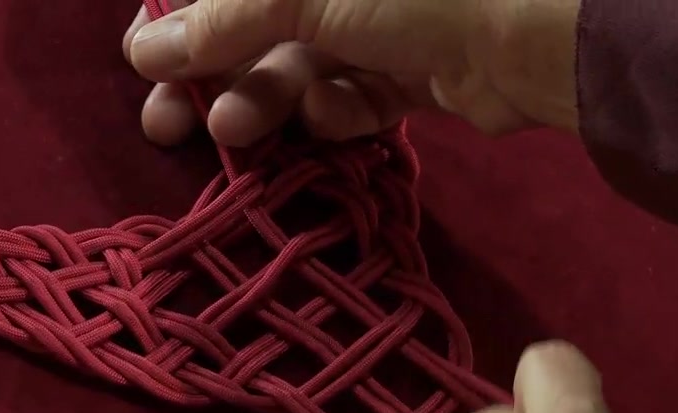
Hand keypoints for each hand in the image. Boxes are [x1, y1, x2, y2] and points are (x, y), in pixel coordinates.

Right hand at [122, 0, 579, 146]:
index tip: (145, 60)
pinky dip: (338, 111)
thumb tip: (145, 50)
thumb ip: (221, 22)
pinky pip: (354, 98)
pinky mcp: (411, 74)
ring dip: (265, 101)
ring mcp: (380, 24)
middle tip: (165, 124)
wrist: (532, 32)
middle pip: (256, 29)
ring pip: (300, 71)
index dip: (181, 19)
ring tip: (237, 129)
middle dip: (210, 76)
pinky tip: (337, 111)